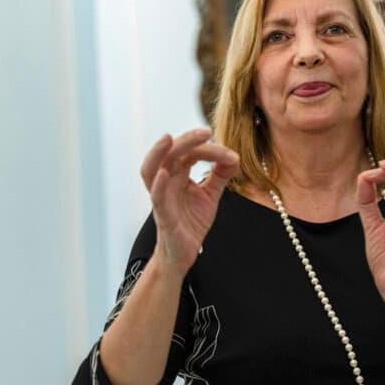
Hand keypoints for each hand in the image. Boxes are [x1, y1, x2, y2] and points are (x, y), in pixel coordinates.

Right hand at [140, 128, 238, 273]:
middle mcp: (166, 181)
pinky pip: (156, 197)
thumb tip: (234, 156)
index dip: (208, 149)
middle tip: (205, 131)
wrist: (185, 253)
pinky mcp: (162, 215)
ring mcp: (161, 197)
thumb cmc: (191, 222)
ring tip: (168, 138)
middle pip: (169, 154)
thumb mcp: (210, 195)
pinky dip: (158, 184)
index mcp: (177, 175)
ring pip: (151, 170)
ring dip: (157, 153)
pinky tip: (164, 173)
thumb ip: (220, 175)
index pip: (189, 153)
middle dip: (186, 140)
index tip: (229, 154)